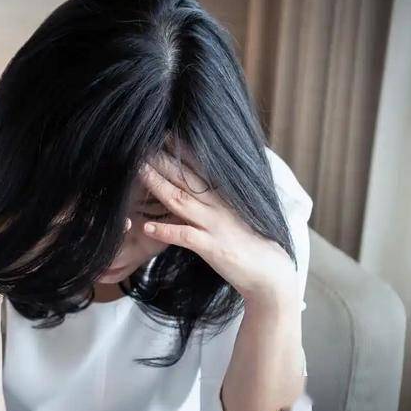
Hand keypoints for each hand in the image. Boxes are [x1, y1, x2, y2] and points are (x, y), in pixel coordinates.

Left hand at [138, 151, 297, 302]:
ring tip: (138, 173)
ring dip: (158, 186)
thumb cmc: (253, 243)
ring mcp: (215, 225)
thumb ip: (222, 199)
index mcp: (225, 196)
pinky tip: (147, 227)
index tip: (164, 135)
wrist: (271, 274)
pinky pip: (184, 236)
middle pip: (185, 179)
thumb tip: (208, 186)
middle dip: (162, 161)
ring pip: (180, 200)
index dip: (181, 151)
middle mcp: (219, 205)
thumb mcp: (239, 215)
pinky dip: (165, 231)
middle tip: (142, 146)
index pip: (199, 168)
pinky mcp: (212, 247)